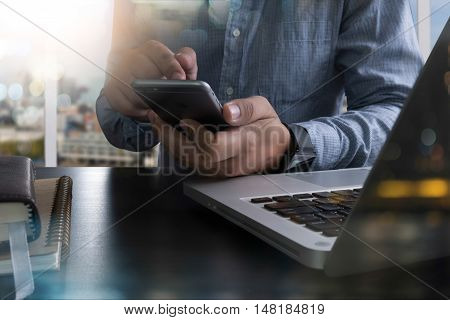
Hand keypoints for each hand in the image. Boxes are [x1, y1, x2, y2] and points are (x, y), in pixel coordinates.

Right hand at [103, 41, 196, 119]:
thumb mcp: (182, 70)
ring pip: (131, 88)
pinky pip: (122, 103)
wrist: (147, 91)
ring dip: (147, 101)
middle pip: (142, 70)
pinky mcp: (110, 90)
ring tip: (160, 109)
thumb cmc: (167, 79)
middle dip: (158, 88)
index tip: (180, 78)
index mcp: (150, 49)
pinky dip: (136, 111)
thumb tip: (181, 58)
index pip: (158, 53)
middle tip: (170, 100)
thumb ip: (188, 62)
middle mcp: (130, 56)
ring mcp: (117, 72)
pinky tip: (146, 113)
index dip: (170, 65)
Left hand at [149, 96, 290, 176]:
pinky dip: (177, 150)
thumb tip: (227, 112)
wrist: (276, 148)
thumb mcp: (264, 109)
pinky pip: (192, 164)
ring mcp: (223, 170)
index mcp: (245, 144)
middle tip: (156, 119)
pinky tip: (167, 135)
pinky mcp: (216, 172)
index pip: (214, 146)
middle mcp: (232, 162)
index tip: (185, 119)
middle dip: (172, 139)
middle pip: (195, 158)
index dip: (196, 134)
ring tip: (156, 124)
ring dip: (170, 144)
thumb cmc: (268, 126)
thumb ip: (247, 109)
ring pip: (191, 163)